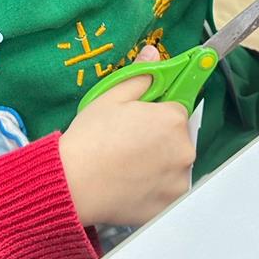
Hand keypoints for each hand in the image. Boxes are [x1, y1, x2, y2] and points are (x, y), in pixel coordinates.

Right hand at [59, 45, 195, 227]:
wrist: (73, 184)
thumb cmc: (90, 138)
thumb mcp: (111, 97)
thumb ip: (140, 76)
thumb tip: (154, 54)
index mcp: (172, 119)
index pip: (176, 109)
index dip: (157, 113)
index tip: (139, 121)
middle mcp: (184, 149)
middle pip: (179, 138)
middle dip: (160, 138)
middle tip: (128, 144)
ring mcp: (179, 180)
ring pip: (174, 165)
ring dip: (160, 164)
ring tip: (127, 167)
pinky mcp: (170, 204)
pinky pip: (168, 191)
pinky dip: (155, 188)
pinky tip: (131, 184)